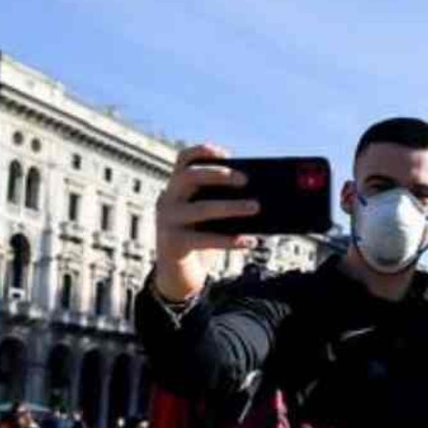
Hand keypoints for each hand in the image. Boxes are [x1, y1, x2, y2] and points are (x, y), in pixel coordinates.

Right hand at [154, 144, 259, 299]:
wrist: (177, 275)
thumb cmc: (200, 240)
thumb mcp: (210, 219)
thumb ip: (224, 204)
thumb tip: (259, 198)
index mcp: (177, 188)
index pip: (182, 160)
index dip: (201, 151)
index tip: (225, 153)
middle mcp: (168, 200)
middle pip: (188, 177)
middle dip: (218, 174)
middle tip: (245, 180)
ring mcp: (168, 222)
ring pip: (201, 209)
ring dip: (232, 207)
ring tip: (256, 207)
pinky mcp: (173, 244)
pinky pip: (205, 239)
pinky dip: (230, 240)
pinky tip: (250, 241)